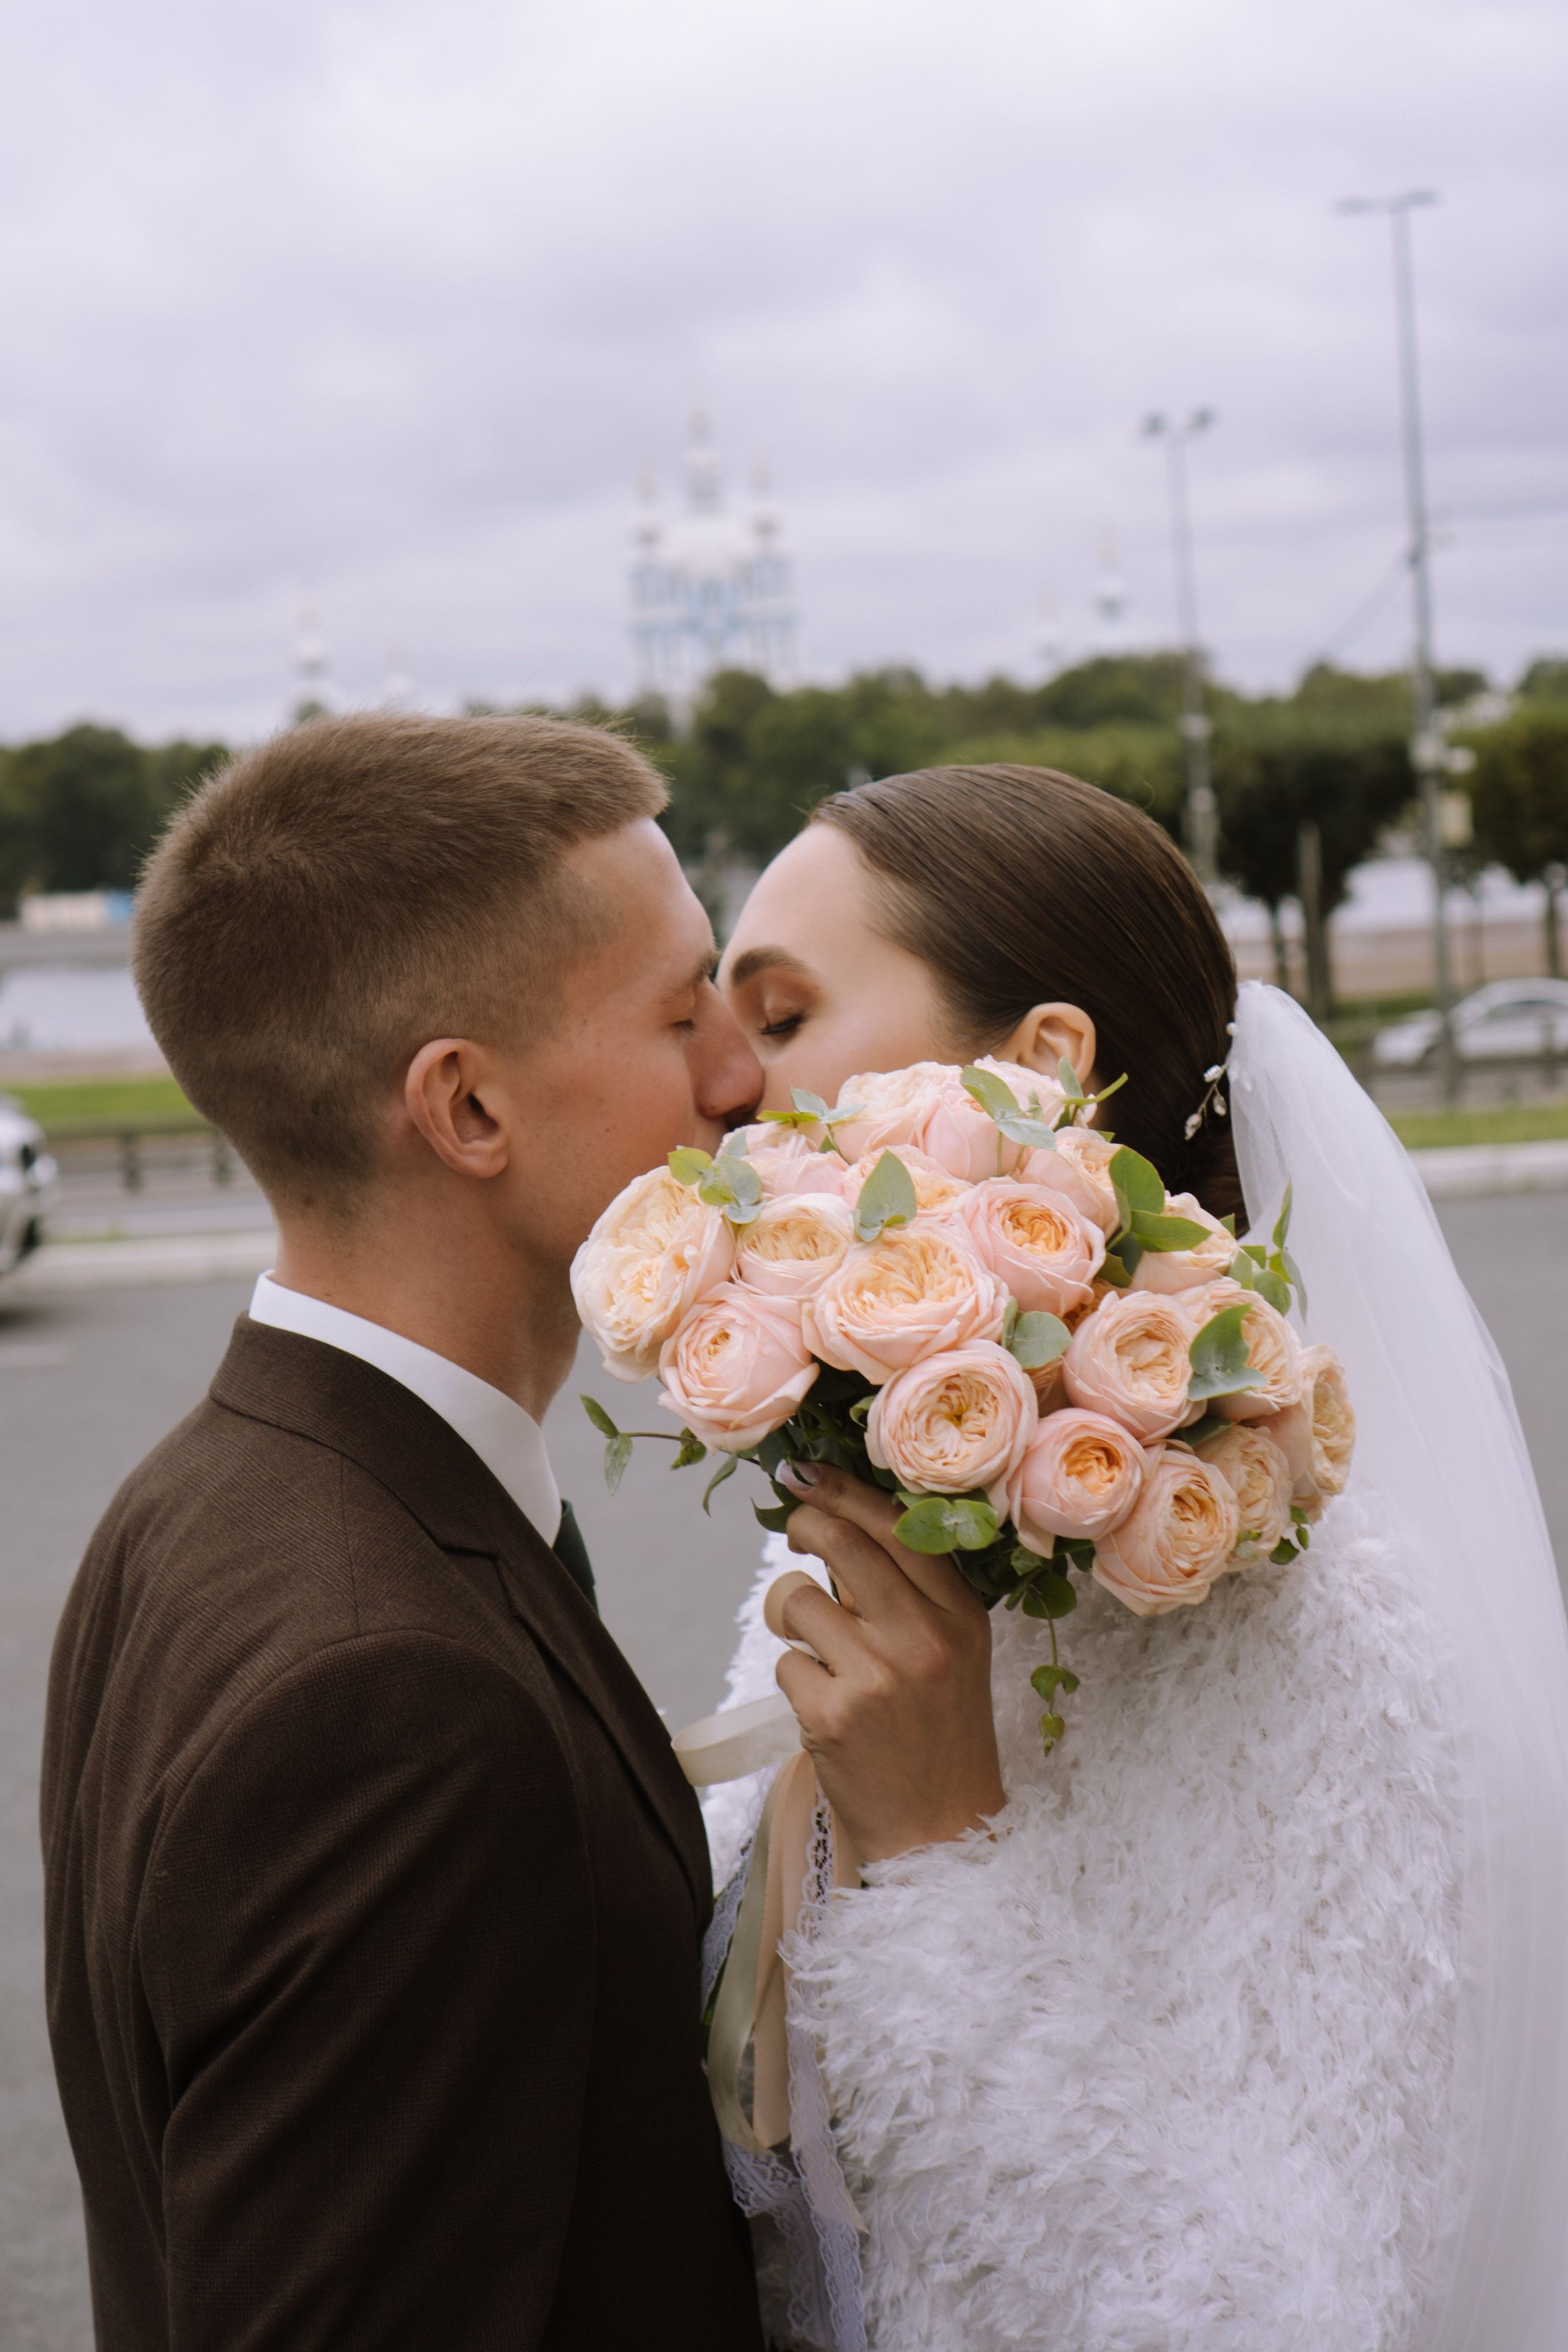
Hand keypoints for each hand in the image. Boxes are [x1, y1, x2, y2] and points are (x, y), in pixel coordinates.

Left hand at [771, 1460, 1004, 1864]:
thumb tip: (840, 1523)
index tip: (805, 1472)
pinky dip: (795, 1676)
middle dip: (802, 1523)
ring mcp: (876, 1676)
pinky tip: (824, 1704)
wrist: (942, 1831)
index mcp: (960, 1614)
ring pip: (797, 1599)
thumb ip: (910, 1593)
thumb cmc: (941, 1733)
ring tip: (821, 1650)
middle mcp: (923, 1638)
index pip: (896, 1525)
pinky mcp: (831, 1716)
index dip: (842, 1489)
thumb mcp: (954, 1652)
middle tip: (793, 1527)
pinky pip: (785, 1661)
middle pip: (839, 1542)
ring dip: (793, 1616)